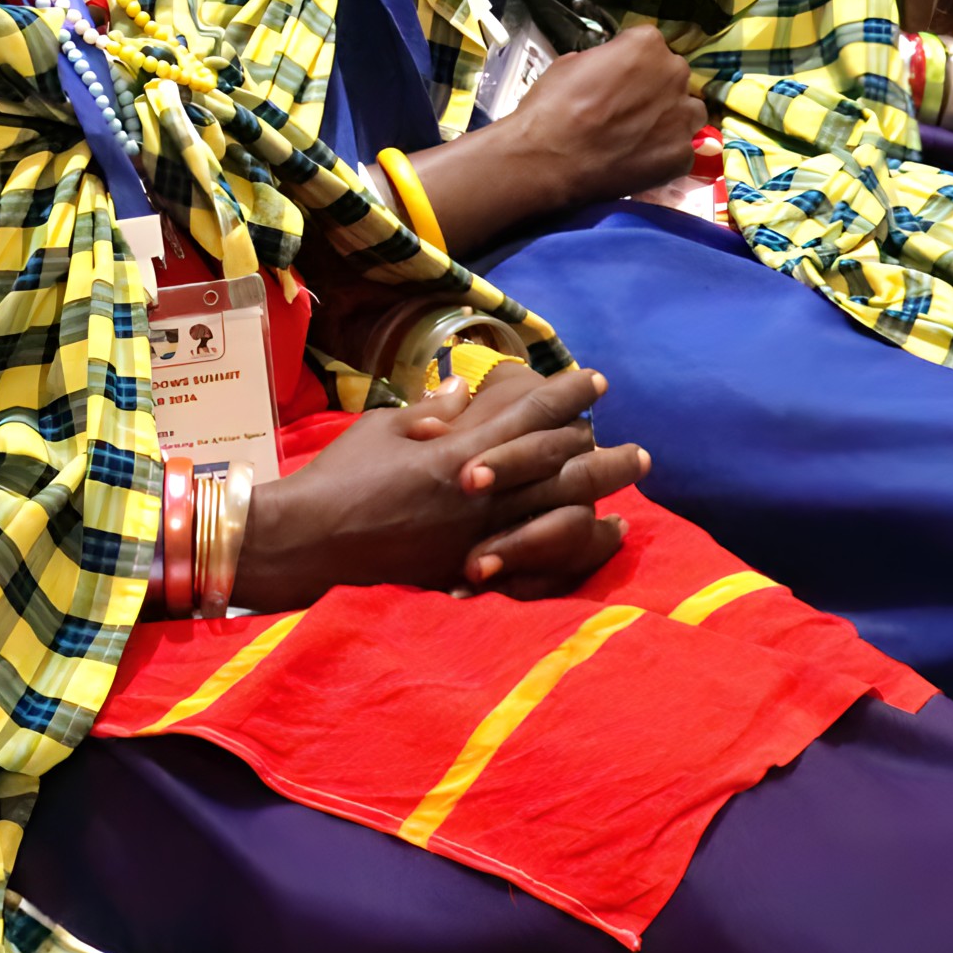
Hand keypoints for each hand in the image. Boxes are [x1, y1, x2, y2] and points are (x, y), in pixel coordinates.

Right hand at [234, 364, 643, 607]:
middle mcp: (482, 494)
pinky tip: (596, 542)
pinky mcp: (469, 571)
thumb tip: (463, 395)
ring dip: (601, 502)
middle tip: (643, 454)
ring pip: (560, 514)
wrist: (308, 544)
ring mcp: (479, 537)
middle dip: (605, 457)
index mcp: (460, 452)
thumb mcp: (382, 428)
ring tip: (625, 509)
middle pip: (562, 470)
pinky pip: (541, 560)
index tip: (597, 381)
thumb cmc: (338, 478)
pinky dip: (576, 549)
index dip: (567, 396)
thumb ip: (431, 412)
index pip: (530, 416)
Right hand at [495, 31, 710, 204]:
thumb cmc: (552, 107)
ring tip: (639, 136)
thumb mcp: (570, 64)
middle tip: (625, 109)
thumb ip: (604, 62)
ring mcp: (682, 117)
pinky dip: (664, 154)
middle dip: (654, 88)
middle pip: (672, 76)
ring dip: (668, 119)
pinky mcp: (682, 155)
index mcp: (647, 44)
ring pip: (686, 112)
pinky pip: (680, 149)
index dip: (631, 62)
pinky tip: (639, 161)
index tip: (617, 78)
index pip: (649, 44)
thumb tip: (609, 71)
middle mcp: (674, 75)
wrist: (548, 162)